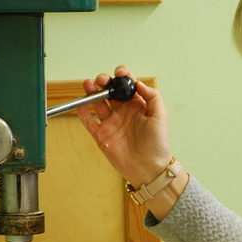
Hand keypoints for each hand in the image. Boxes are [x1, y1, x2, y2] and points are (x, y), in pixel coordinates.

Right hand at [76, 65, 171, 186]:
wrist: (149, 169)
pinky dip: (82, 112)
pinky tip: (81, 104)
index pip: (128, 85)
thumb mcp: (160, 116)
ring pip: (97, 103)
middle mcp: (123, 112)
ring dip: (91, 92)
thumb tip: (138, 82)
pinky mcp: (101, 135)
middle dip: (104, 81)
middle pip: (110, 91)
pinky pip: (88, 121)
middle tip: (102, 80)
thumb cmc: (157, 144)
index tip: (119, 72)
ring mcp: (111, 123)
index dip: (123, 75)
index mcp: (138, 105)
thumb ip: (152, 96)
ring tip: (89, 85)